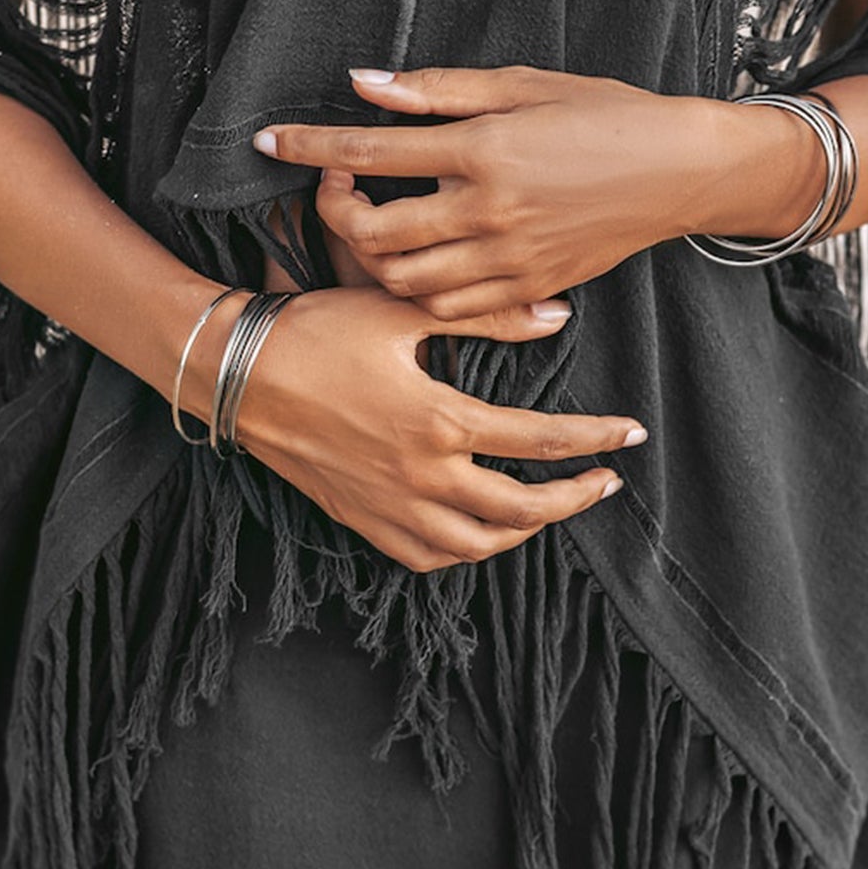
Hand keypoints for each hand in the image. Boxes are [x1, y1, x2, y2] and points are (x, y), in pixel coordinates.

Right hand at [187, 283, 647, 573]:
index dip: (595, 439)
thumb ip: (488, 317)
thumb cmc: (317, 330)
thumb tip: (558, 316)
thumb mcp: (402, 310)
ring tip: (552, 507)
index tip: (630, 435)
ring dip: (526, 531)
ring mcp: (390, 506)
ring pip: (479, 545)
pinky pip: (429, 558)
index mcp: (440, 420)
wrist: (237, 373)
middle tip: (605, 481)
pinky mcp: (362, 520)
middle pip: (523, 508)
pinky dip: (468, 552)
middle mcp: (421, 476)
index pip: (542, 440)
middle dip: (576, 497)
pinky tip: (484, 533)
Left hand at [252, 64, 738, 319]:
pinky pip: (452, 309)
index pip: (372, 149)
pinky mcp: (530, 288)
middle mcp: (490, 209)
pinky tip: (421, 261)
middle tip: (339, 187)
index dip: (310, 145)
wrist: (681, 172)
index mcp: (484, 148)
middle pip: (375, 231)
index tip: (268, 140)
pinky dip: (421, 291)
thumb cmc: (605, 115)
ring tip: (377, 224)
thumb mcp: (522, 85)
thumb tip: (362, 82)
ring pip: (406, 280)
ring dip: (375, 257)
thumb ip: (437, 89)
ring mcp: (510, 257)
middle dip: (338, 212)